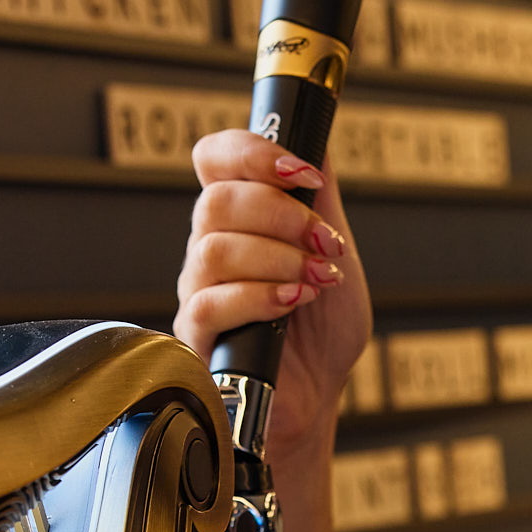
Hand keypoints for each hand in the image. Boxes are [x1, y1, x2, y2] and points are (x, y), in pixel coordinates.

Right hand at [174, 129, 371, 456]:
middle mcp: (209, 248)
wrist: (319, 394)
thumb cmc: (322, 330)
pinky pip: (209, 302)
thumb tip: (314, 137)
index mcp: (238, 218)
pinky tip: (292, 303)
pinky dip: (259, 296)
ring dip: (277, 259)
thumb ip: (321, 199)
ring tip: (315, 280)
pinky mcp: (195, 336)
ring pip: (214, 250)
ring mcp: (197, 290)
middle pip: (217, 201)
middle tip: (323, 243)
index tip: (303, 173)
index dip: (252, 153)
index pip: (214, 158)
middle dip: (283, 216)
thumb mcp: (335, 252)